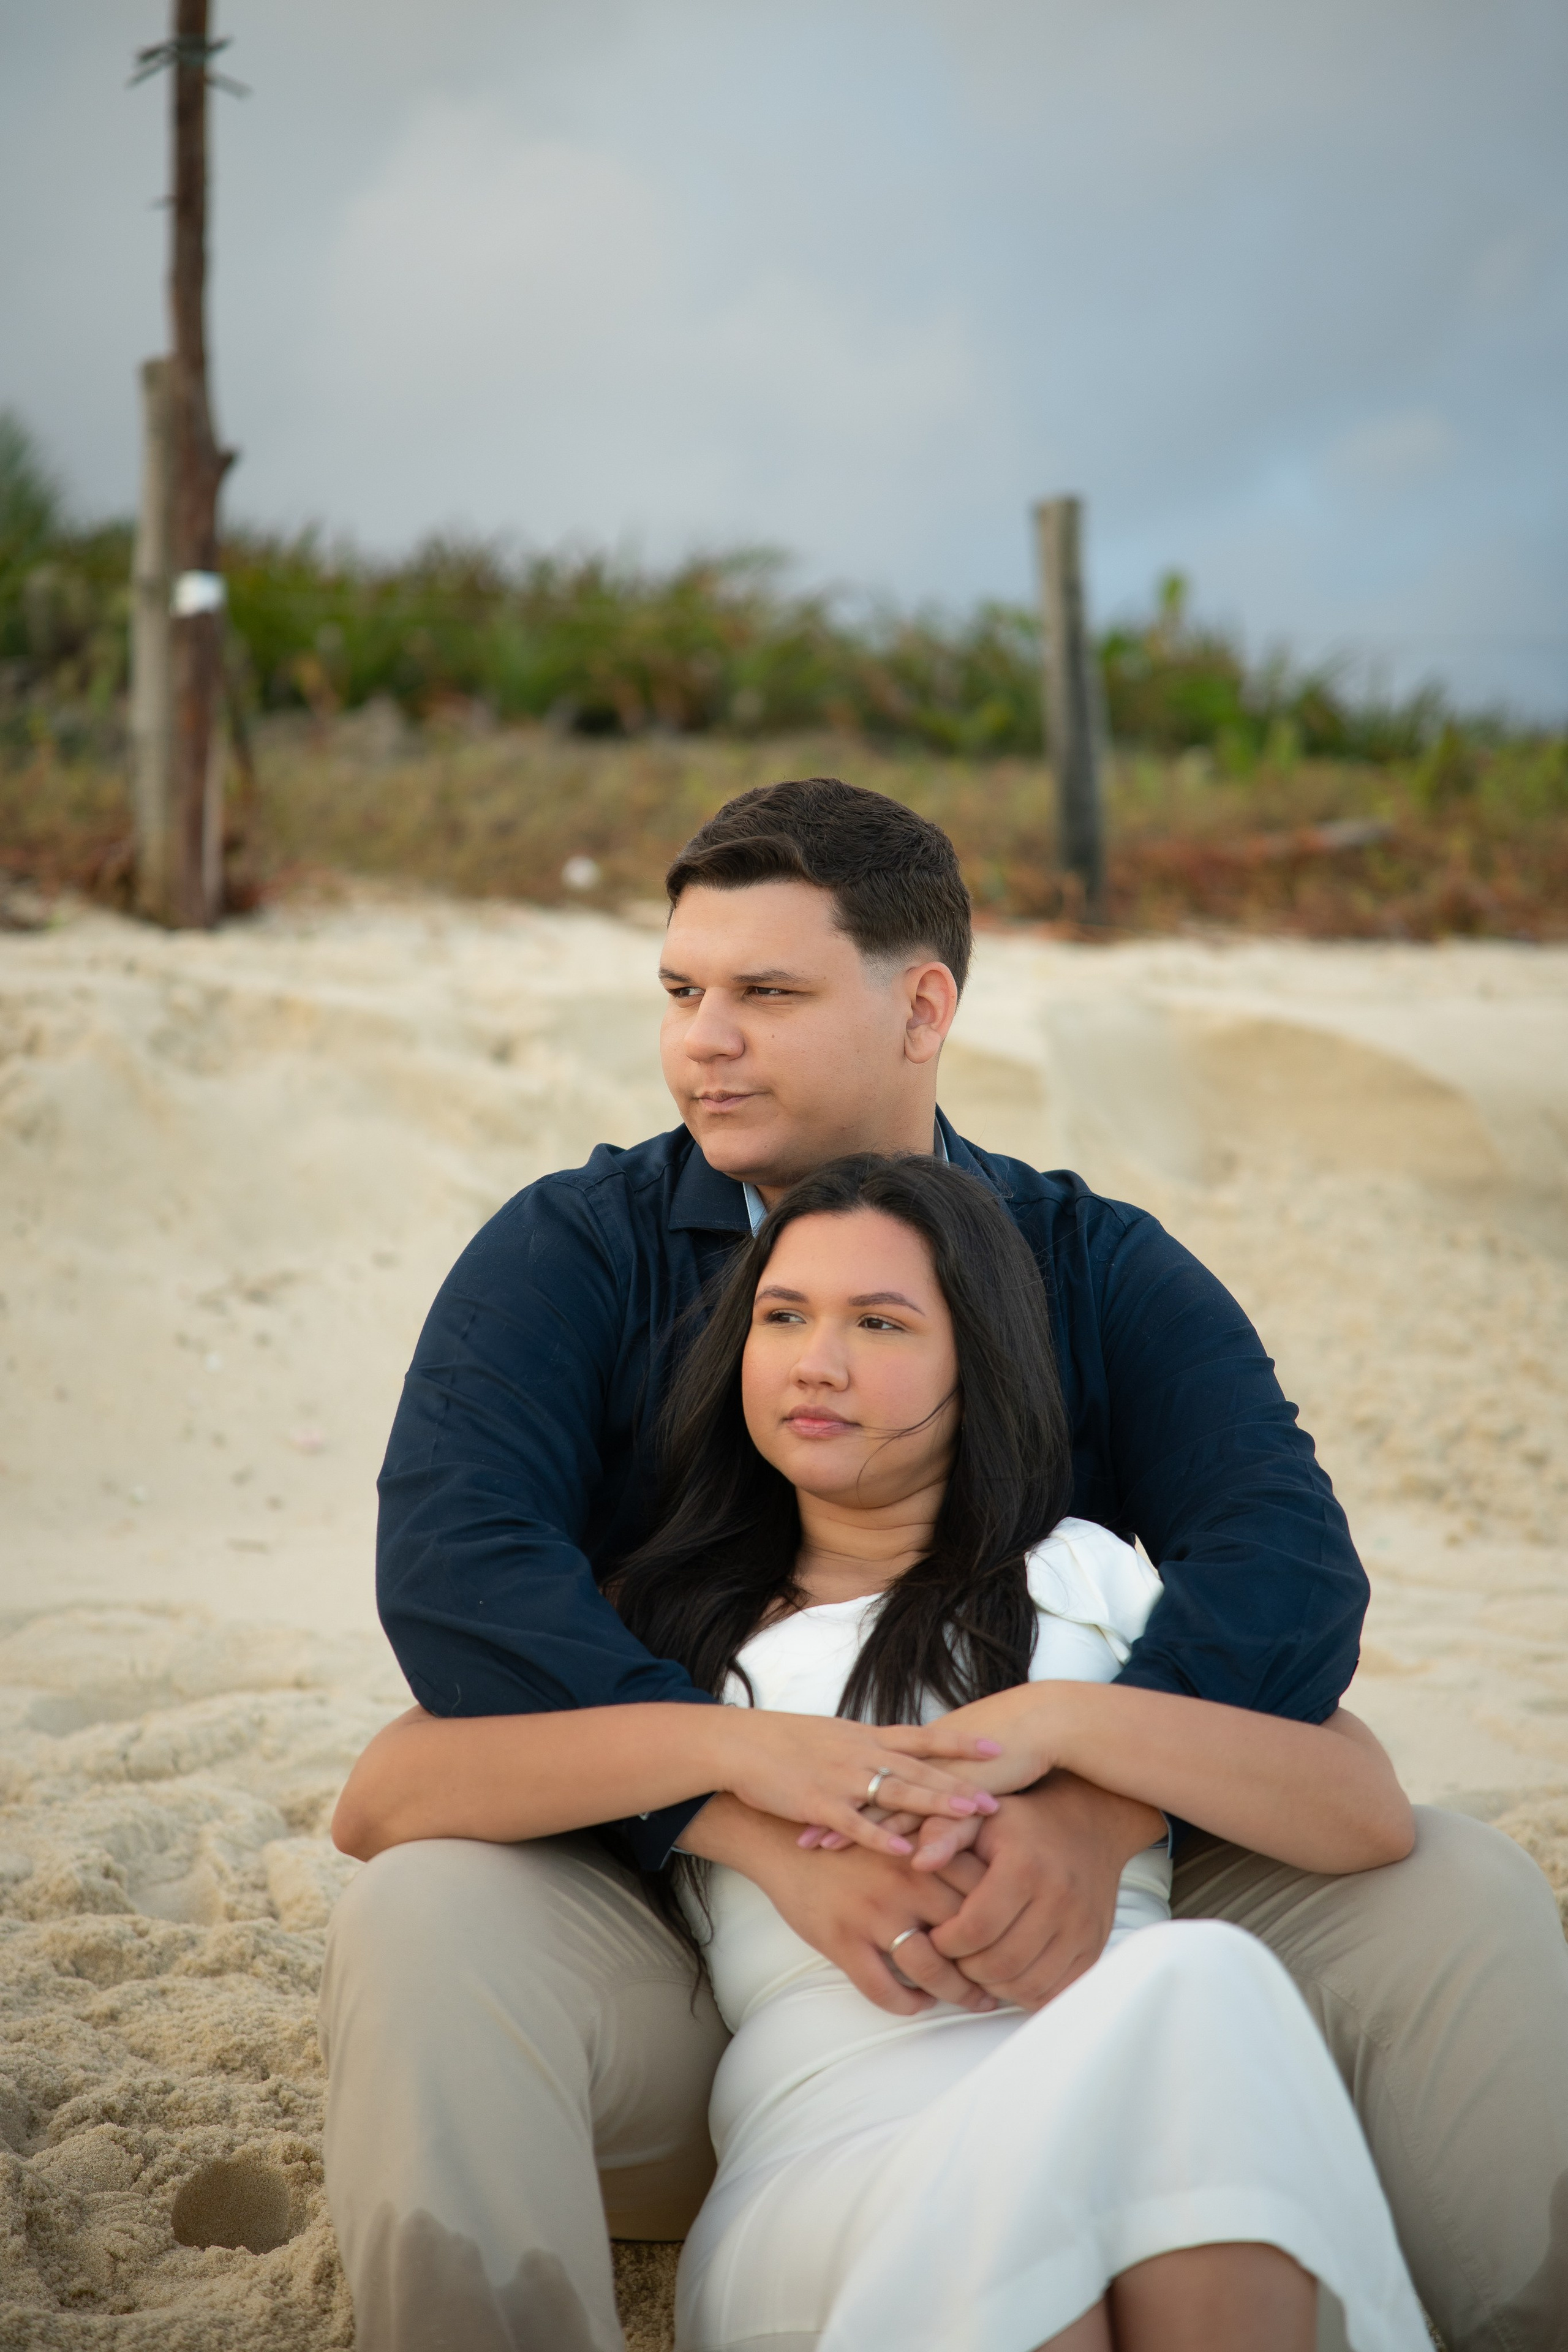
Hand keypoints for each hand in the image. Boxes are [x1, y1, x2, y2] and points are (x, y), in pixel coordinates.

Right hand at [681, 1794, 1000, 2016]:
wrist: (778, 1837)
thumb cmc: (846, 1831)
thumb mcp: (897, 1825)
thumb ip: (939, 1842)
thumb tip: (992, 1865)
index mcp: (920, 1850)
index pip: (982, 1888)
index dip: (1008, 1917)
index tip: (1026, 1935)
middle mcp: (902, 1881)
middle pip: (965, 1932)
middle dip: (992, 1962)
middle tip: (1009, 1978)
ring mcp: (872, 1914)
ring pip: (930, 1968)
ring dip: (957, 1992)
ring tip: (975, 2000)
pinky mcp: (841, 1941)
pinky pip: (883, 1989)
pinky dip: (906, 2003)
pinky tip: (919, 2004)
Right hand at [714, 1709, 999, 1858]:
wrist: (740, 1744)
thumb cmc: (784, 1743)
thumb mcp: (835, 1737)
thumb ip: (868, 1749)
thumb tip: (897, 1759)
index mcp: (866, 1738)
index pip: (923, 1738)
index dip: (961, 1743)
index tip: (998, 1747)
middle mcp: (861, 1754)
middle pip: (920, 1768)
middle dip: (960, 1784)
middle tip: (999, 1798)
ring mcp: (841, 1778)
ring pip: (896, 1790)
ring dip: (934, 1803)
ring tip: (970, 1814)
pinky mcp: (818, 1803)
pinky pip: (855, 1822)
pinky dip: (880, 1834)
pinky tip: (905, 1848)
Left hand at [926, 1773, 1164, 2008]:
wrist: (1087, 1827)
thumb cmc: (1022, 1824)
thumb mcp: (978, 1815)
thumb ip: (943, 1833)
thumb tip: (917, 1861)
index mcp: (1026, 1867)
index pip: (976, 1928)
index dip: (946, 1941)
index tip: (935, 1933)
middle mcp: (1060, 1899)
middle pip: (1000, 1962)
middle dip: (966, 1967)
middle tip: (954, 1954)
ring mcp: (1081, 1928)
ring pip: (1027, 1985)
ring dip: (994, 1984)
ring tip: (977, 1961)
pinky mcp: (1094, 1948)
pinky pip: (1054, 1991)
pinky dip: (1025, 1992)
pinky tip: (1008, 1970)